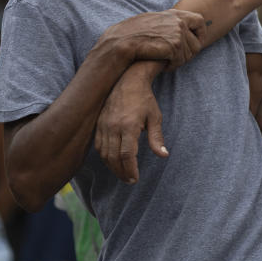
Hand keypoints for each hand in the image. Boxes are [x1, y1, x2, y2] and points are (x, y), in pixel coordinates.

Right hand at [94, 62, 167, 183]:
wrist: (127, 80)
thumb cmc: (144, 99)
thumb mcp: (155, 117)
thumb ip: (157, 138)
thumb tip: (163, 155)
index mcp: (129, 126)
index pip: (127, 154)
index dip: (131, 169)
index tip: (135, 178)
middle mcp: (113, 127)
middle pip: (114, 157)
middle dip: (122, 172)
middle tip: (130, 180)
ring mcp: (103, 126)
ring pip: (104, 154)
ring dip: (112, 167)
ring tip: (122, 174)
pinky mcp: (98, 124)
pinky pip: (98, 146)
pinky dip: (104, 157)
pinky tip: (112, 162)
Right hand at [104, 9, 205, 68]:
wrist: (119, 42)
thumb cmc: (131, 35)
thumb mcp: (151, 22)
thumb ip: (167, 23)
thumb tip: (182, 28)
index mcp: (174, 14)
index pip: (200, 20)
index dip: (200, 34)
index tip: (194, 44)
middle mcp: (178, 21)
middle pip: (197, 43)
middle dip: (188, 55)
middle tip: (175, 60)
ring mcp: (177, 32)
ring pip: (190, 54)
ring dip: (178, 61)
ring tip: (164, 61)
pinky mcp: (174, 45)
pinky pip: (181, 60)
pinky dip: (172, 66)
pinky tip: (161, 64)